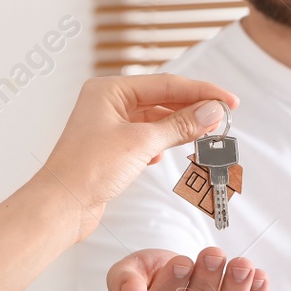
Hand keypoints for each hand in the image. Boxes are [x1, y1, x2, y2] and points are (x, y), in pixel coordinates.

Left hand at [36, 74, 237, 241]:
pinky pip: (145, 139)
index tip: (229, 100)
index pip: (165, 84)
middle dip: (192, 109)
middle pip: (161, 100)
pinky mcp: (111, 150)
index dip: (201, 92)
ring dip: (179, 128)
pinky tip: (167, 153)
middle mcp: (107, 104)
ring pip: (154, 120)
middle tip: (223, 118)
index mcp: (108, 90)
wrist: (61, 206)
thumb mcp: (141, 143)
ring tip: (205, 134)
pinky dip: (161, 144)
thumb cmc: (87, 169)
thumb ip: (179, 126)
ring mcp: (108, 127)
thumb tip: (212, 112)